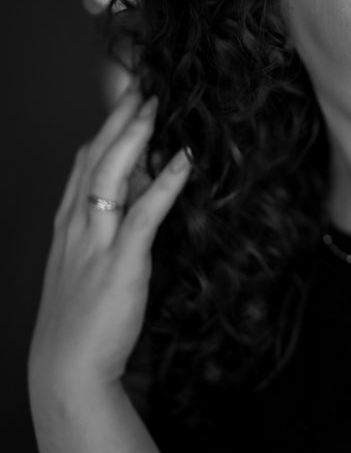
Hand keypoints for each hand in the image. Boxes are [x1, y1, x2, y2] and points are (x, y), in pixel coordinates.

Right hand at [29, 86, 190, 398]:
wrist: (65, 368)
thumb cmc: (83, 318)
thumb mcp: (92, 262)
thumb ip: (112, 226)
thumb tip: (144, 189)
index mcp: (69, 225)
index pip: (85, 162)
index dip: (106, 127)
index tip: (126, 96)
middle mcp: (77, 226)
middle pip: (95, 157)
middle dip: (118, 118)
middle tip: (144, 84)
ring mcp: (95, 243)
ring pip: (109, 176)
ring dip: (134, 137)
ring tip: (157, 105)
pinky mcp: (120, 264)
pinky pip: (143, 215)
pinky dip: (164, 184)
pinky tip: (183, 161)